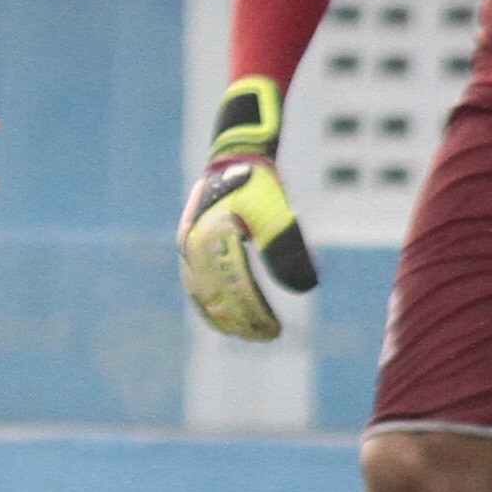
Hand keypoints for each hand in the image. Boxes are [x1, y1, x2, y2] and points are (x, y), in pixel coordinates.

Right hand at [178, 74, 313, 339]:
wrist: (234, 156)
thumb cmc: (259, 183)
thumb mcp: (278, 213)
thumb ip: (287, 249)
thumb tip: (304, 289)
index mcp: (212, 239)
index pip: (235, 290)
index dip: (254, 315)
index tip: (275, 330)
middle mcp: (193, 246)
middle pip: (215, 298)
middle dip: (241, 321)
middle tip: (268, 336)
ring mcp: (187, 247)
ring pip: (201, 294)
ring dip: (224, 318)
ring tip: (247, 333)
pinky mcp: (189, 246)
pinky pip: (195, 284)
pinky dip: (209, 305)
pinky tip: (224, 317)